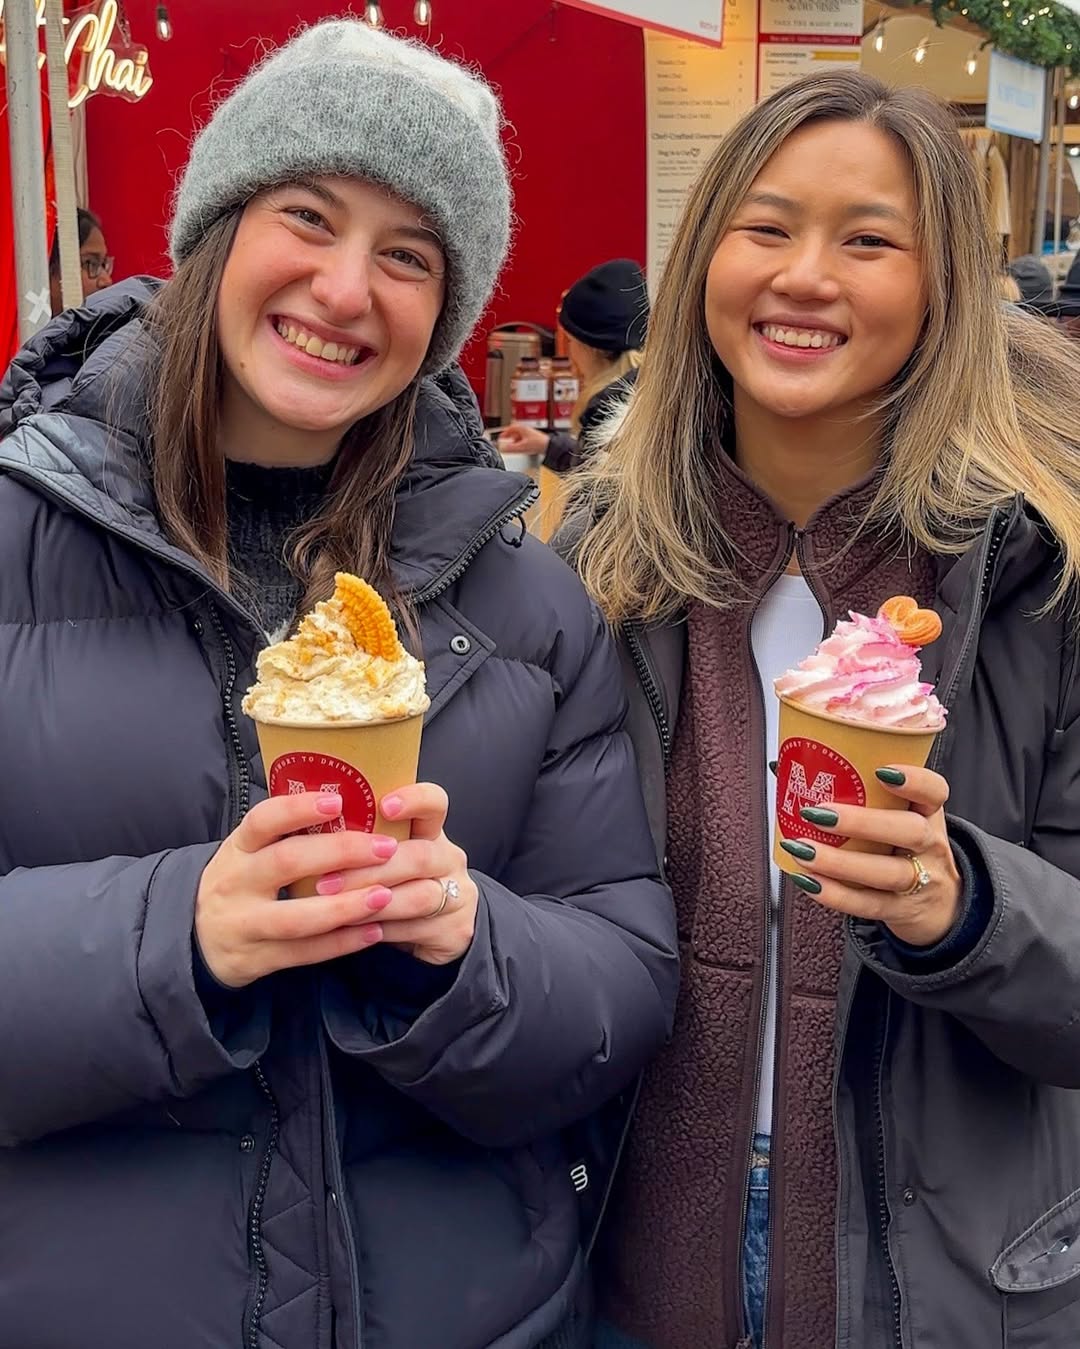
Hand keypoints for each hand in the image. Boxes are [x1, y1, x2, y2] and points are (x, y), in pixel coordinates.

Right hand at [195, 792, 401, 987]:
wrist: (190, 939)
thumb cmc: (240, 883)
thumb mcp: (248, 853)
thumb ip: (287, 834)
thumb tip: (352, 803)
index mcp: (238, 848)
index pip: (262, 820)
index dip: (298, 808)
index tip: (337, 801)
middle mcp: (236, 883)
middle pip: (286, 863)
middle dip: (340, 853)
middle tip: (385, 847)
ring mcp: (243, 924)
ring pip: (296, 918)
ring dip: (344, 906)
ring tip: (384, 895)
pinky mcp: (254, 960)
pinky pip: (302, 954)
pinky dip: (340, 944)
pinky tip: (374, 931)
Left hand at [320, 783, 478, 965]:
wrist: (442, 931)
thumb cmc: (399, 885)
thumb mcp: (387, 857)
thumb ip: (362, 841)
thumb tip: (299, 826)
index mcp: (431, 832)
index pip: (434, 803)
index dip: (414, 800)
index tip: (384, 805)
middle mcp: (448, 859)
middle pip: (420, 855)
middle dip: (371, 868)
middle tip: (325, 880)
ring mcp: (457, 895)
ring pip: (418, 896)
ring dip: (371, 902)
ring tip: (332, 907)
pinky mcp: (455, 929)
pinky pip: (413, 929)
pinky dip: (378, 930)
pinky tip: (349, 931)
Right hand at [497, 423, 549, 454]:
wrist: (548, 446)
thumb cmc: (538, 443)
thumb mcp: (521, 447)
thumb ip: (510, 448)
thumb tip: (502, 449)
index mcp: (521, 428)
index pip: (509, 428)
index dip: (504, 432)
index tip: (500, 436)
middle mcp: (525, 429)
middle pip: (514, 431)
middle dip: (509, 436)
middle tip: (505, 439)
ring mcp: (529, 433)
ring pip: (519, 435)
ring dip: (514, 439)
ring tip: (512, 445)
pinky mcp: (532, 438)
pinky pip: (523, 439)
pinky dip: (520, 442)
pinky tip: (520, 447)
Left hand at [779, 765, 962, 947]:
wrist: (938, 903)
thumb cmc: (900, 845)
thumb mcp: (896, 816)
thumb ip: (853, 792)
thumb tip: (781, 766)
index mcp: (928, 812)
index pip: (935, 791)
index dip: (914, 780)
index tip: (881, 771)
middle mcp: (930, 845)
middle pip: (910, 831)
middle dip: (863, 822)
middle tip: (817, 813)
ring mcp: (921, 882)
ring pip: (887, 872)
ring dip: (839, 862)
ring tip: (801, 849)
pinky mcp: (901, 910)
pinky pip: (868, 904)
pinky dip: (835, 894)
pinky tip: (807, 880)